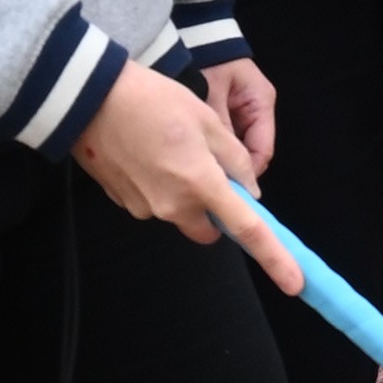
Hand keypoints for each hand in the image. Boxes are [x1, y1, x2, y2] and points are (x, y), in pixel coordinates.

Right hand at [76, 58, 298, 286]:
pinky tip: (146, 153)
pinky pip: (153, 202)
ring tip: (168, 148)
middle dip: (215, 211)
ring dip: (184, 193)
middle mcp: (174, 206)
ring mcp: (145, 208)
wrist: (87, 98)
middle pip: (209, 229)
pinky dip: (158, 185)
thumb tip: (248, 188)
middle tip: (206, 169)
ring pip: (179, 213)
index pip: (248, 230)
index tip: (295, 285)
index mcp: (202, 184)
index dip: (275, 258)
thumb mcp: (206, 119)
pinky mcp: (123, 203)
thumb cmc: (151, 100)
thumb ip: (235, 158)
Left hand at [204, 53, 278, 178]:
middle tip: (207, 182)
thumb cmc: (205, 60)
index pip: (262, 150)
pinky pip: (226, 140)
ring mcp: (246, 113)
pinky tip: (197, 156)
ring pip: (237, 150)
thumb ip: (217, 127)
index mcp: (261, 102)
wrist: (195, 38)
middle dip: (231, 169)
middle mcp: (258, 111)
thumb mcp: (210, 95)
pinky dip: (214, 149)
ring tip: (199, 170)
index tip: (224, 187)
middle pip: (250, 154)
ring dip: (221, 160)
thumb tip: (217, 166)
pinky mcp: (231, 114)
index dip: (245, 173)